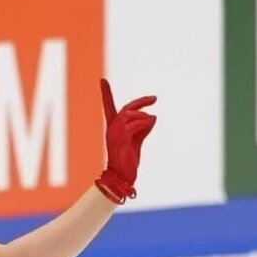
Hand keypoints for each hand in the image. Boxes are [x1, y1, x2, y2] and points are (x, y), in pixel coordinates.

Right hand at [95, 78, 156, 204]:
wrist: (122, 176)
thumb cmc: (128, 160)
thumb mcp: (138, 140)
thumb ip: (144, 128)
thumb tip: (153, 116)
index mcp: (113, 128)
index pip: (109, 107)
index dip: (106, 94)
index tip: (102, 80)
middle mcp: (112, 128)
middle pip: (126, 108)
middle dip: (141, 101)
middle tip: (154, 99)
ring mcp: (115, 132)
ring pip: (132, 115)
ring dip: (145, 117)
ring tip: (151, 121)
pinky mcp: (121, 137)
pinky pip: (136, 123)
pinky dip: (146, 122)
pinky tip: (151, 122)